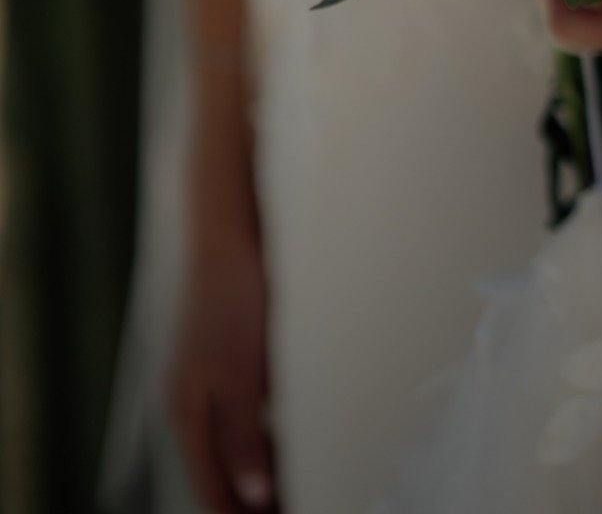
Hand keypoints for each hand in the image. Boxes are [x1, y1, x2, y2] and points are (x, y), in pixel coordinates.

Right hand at [170, 222, 278, 512]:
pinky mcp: (231, 359)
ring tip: (296, 486)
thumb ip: (243, 436)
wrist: (232, 233)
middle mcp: (194, 403)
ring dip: (263, 469)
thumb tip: (251, 496)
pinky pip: (248, 415)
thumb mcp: (241, 374)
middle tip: (294, 505)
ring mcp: (211, 381)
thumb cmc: (234, 297)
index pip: (211, 488)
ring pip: (237, 444)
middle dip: (252, 498)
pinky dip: (268, 436)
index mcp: (188, 413)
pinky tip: (293, 439)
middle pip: (220, 471)